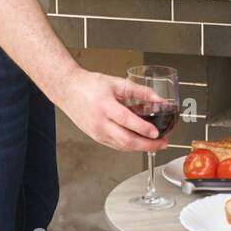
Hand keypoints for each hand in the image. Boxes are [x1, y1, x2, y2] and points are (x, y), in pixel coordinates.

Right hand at [56, 69, 170, 152]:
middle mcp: (100, 122)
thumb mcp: (116, 83)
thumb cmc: (89, 85)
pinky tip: (140, 143)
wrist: (68, 91)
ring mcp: (97, 132)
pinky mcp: (96, 137)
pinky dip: (130, 146)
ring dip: (141, 147)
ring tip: (156, 143)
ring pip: (122, 146)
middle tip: (162, 143)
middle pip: (126, 140)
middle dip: (147, 145)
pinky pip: (116, 146)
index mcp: (105, 106)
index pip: (126, 120)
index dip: (142, 128)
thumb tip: (158, 99)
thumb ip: (139, 91)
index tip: (156, 132)